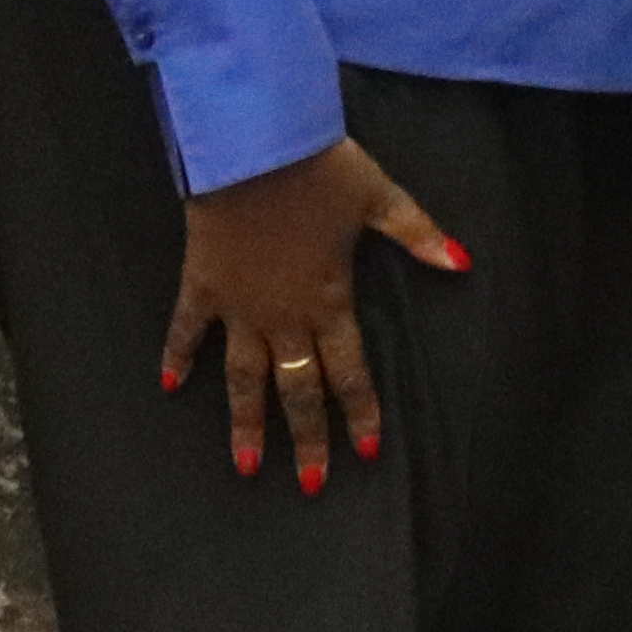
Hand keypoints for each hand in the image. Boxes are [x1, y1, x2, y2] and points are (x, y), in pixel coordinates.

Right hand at [165, 138, 466, 486]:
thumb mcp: (380, 197)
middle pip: (298, 388)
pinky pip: (186, 329)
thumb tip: (464, 262)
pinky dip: (176, 356)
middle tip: (311, 486)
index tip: (366, 451)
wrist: (254, 145)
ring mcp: (239, 305)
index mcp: (330, 300)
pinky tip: (168, 386)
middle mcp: (284, 315)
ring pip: (243, 378)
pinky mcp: (202, 284)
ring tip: (247, 466)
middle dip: (307, 439)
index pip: (350, 369)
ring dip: (246, 422)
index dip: (360, 411)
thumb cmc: (321, 169)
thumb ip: (419, 235)